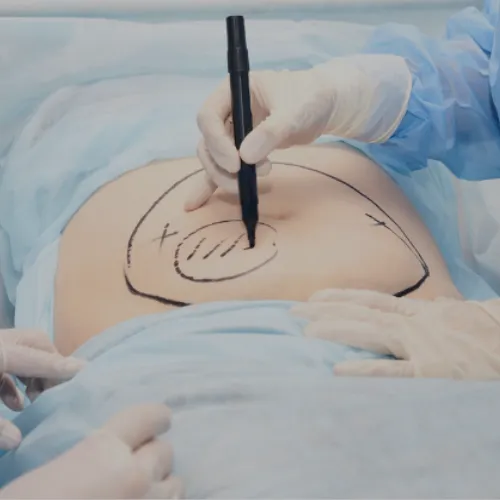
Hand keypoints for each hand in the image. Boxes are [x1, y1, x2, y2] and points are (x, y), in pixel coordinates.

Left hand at [0, 329, 84, 449]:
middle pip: (37, 343)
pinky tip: (16, 401)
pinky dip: (15, 377)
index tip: (88, 371)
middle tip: (57, 387)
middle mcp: (1, 343)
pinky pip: (7, 360)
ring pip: (23, 350)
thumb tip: (17, 441)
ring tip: (38, 396)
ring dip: (34, 371)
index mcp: (1, 352)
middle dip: (52, 362)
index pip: (41, 358)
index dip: (64, 367)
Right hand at [0, 404, 182, 498]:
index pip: (150, 416)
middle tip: (136, 466)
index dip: (155, 418)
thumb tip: (115, 453)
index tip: (158, 422)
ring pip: (176, 485)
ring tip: (143, 493)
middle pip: (165, 451)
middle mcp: (134, 475)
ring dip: (162, 485)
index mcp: (103, 450)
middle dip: (152, 456)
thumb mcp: (58, 471)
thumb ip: (95, 456)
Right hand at [185, 54, 410, 209]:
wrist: (323, 105)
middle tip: (243, 181)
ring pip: (213, 158)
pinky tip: (200, 203)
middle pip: (207, 142)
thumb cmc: (309, 98)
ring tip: (251, 185)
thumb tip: (245, 158)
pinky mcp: (240, 150)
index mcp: (232, 91)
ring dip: (224, 177)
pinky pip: (223, 167)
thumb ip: (270, 132)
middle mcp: (227, 111)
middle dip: (220, 166)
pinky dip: (216, 184)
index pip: (208, 117)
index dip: (217, 143)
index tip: (236, 164)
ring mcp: (232, 132)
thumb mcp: (294, 112)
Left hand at [291, 289, 499, 379]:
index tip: (314, 297)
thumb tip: (426, 305)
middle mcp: (413, 324)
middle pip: (360, 313)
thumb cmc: (489, 332)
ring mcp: (420, 346)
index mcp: (418, 313)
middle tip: (293, 312)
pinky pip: (393, 371)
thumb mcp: (459, 313)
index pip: (370, 301)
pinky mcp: (431, 372)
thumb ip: (437, 310)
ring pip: (370, 333)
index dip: (340, 297)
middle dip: (325, 312)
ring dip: (336, 331)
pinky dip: (365, 369)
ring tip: (306, 334)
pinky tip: (338, 371)